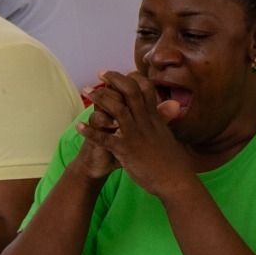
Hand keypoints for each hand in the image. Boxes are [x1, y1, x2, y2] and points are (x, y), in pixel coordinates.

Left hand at [84, 69, 192, 196]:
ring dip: (100, 98)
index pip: (145, 88)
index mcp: (154, 118)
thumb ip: (166, 118)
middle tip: (100, 73)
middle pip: (130, 91)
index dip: (132, 78)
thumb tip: (173, 105)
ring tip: (86, 91)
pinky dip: (91, 132)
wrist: (176, 181)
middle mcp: (145, 122)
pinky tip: (79, 127)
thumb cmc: (173, 161)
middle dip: (114, 79)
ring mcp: (135, 135)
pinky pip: (105, 139)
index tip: (120, 75)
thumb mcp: (169, 134)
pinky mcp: (126, 151)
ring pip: (117, 109)